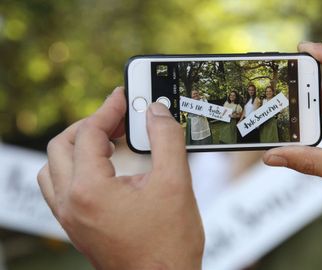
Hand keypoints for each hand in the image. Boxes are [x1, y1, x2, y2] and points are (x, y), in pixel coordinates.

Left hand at [37, 87, 203, 269]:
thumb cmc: (169, 243)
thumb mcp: (175, 183)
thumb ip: (166, 139)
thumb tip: (156, 112)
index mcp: (89, 190)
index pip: (89, 133)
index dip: (109, 109)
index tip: (125, 97)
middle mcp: (71, 204)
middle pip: (61, 146)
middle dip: (89, 124)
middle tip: (117, 118)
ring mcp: (71, 219)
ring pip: (54, 169)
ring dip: (76, 147)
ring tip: (107, 141)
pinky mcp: (78, 228)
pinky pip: (61, 189)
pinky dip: (76, 170)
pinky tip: (103, 170)